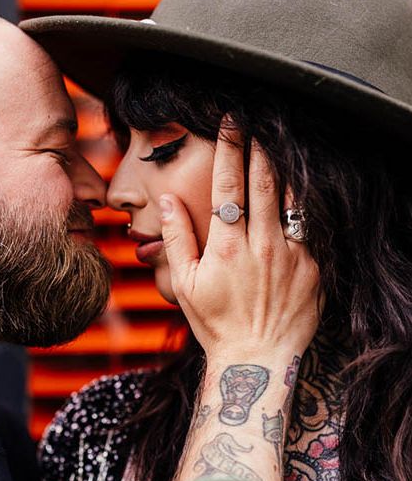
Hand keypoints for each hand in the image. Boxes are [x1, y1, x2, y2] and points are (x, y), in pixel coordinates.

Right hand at [159, 119, 320, 361]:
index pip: (229, 185)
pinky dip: (299, 208)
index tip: (232, 122)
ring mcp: (292, 255)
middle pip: (265, 182)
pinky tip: (293, 199)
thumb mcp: (184, 283)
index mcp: (227, 246)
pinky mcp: (312, 268)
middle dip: (260, 148)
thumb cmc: (215, 322)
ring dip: (283, 171)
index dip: (230, 148)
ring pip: (292, 200)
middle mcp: (262, 245)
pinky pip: (306, 229)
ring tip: (278, 151)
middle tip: (258, 125)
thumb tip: (167, 201)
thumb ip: (177, 238)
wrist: (257, 358)